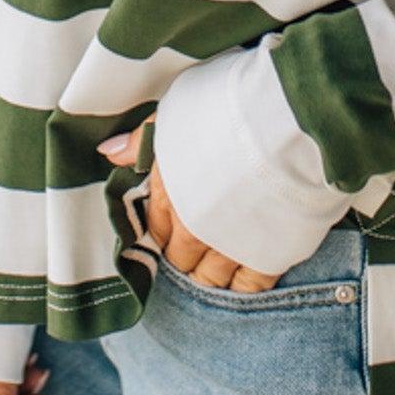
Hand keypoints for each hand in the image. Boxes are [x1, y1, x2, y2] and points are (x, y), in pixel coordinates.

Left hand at [97, 115, 280, 292]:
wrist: (285, 120)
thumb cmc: (230, 106)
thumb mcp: (178, 111)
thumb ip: (144, 139)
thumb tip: (109, 152)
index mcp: (168, 194)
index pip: (155, 231)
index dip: (163, 231)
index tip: (171, 230)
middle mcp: (193, 229)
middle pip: (181, 259)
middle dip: (185, 255)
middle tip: (197, 248)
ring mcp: (231, 248)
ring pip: (211, 279)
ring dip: (212, 275)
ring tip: (221, 266)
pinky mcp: (269, 256)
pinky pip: (249, 289)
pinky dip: (244, 287)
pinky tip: (246, 278)